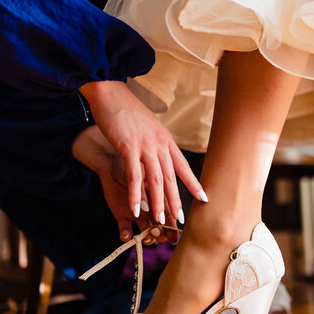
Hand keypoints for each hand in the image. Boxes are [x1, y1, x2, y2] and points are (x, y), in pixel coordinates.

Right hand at [79, 81, 206, 223]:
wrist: (110, 93)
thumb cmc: (126, 110)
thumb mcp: (147, 126)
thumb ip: (154, 142)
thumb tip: (159, 155)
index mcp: (165, 139)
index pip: (183, 165)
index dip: (193, 183)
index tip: (204, 198)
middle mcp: (159, 143)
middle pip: (171, 177)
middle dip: (177, 200)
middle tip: (181, 220)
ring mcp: (145, 145)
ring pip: (156, 179)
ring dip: (158, 202)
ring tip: (161, 220)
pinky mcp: (128, 147)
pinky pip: (134, 176)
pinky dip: (136, 195)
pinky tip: (137, 208)